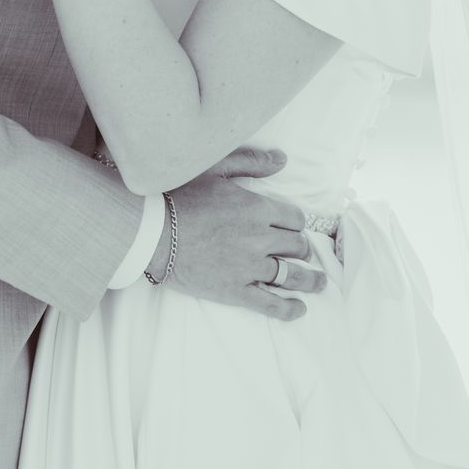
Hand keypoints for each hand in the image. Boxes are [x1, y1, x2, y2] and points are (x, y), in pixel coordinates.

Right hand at [165, 149, 326, 322]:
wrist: (150, 231)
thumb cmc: (178, 197)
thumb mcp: (216, 169)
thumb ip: (251, 163)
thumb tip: (282, 159)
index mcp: (258, 209)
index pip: (294, 218)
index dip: (294, 223)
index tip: (291, 228)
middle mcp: (260, 239)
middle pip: (296, 246)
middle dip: (300, 248)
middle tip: (300, 252)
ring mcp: (249, 267)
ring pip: (291, 275)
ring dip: (309, 279)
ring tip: (318, 283)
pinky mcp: (235, 291)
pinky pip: (270, 303)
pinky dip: (289, 308)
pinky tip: (300, 309)